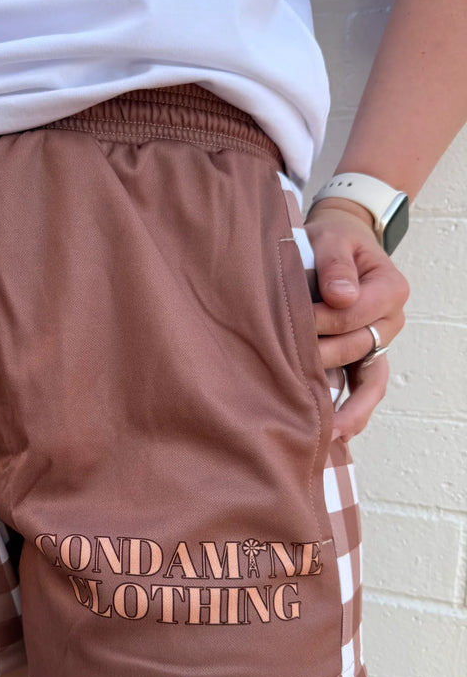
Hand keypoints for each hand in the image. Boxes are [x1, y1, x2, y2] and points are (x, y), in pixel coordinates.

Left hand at [305, 203, 408, 441]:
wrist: (339, 246)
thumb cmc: (333, 242)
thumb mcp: (332, 240)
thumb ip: (335, 265)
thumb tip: (340, 297)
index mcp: (390, 289)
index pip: (354, 314)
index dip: (322, 320)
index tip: (292, 320)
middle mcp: (390, 321)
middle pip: (356, 348)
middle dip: (321, 358)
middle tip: (286, 371)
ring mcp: (379, 344)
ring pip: (372, 383)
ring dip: (350, 410)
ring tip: (328, 436)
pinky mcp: (364, 359)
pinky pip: (364, 390)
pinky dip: (352, 412)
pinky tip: (335, 435)